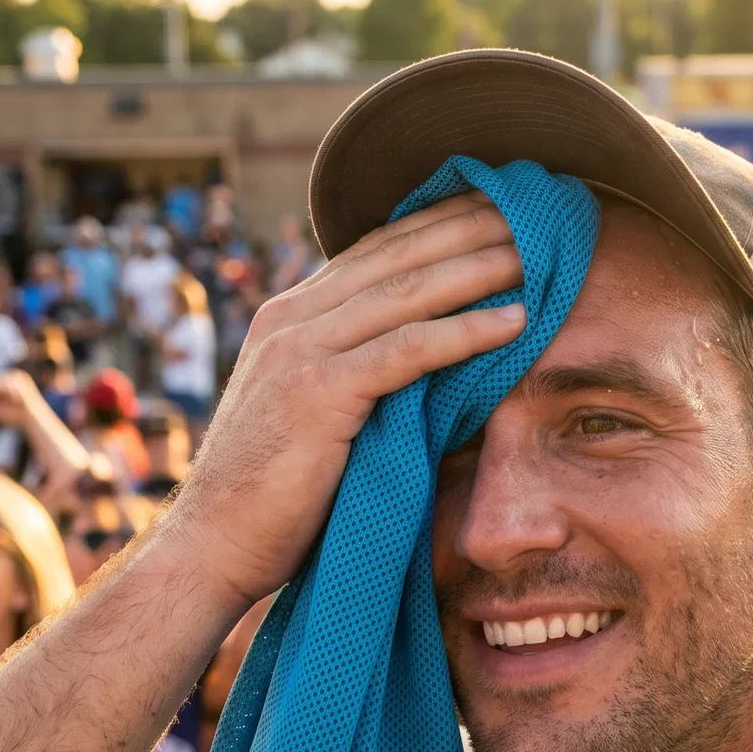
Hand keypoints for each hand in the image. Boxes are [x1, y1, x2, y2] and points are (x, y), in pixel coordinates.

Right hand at [171, 193, 525, 607]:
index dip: (438, 223)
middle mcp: (291, 320)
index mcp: (289, 317)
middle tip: (532, 207)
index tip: (496, 207)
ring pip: (408, 292)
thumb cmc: (273, 494)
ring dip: (479, 267)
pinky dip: (467, 330)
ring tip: (538, 251)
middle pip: (397, 256)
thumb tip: (422, 361)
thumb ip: (351, 372)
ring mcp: (301, 352)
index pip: (375, 251)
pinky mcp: (318, 393)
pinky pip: (409, 350)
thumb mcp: (312, 412)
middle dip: (469, 228)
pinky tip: (516, 320)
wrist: (215, 544)